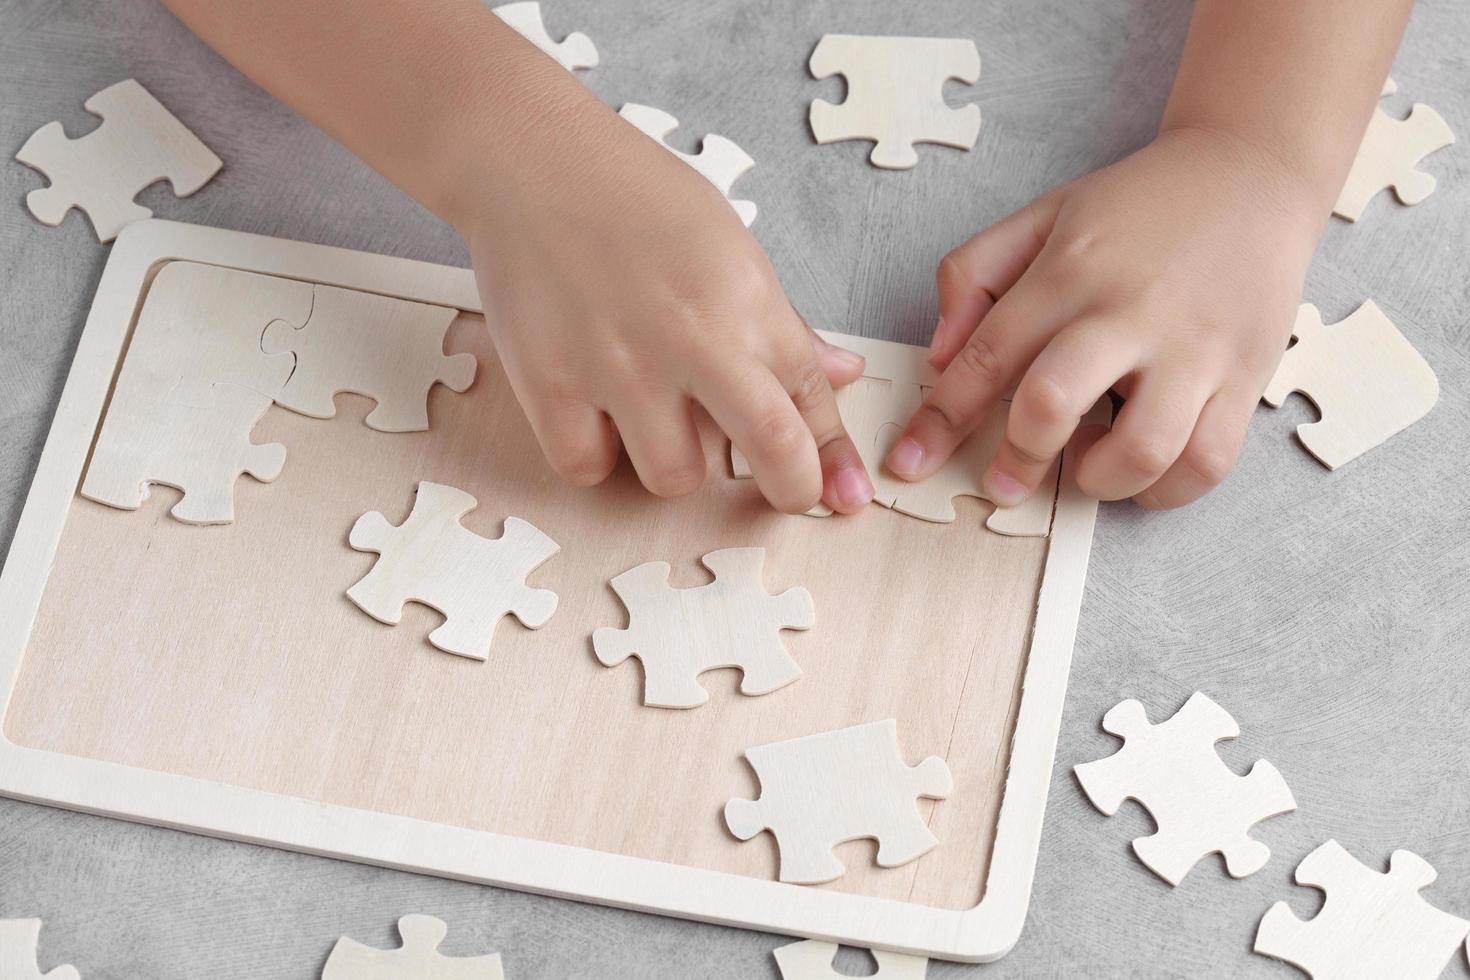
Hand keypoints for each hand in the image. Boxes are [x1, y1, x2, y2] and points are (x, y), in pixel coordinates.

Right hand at [455, 94, 872, 513]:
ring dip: (675, 460)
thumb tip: (842, 374)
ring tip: (654, 413)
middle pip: (772, 449)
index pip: (810, 400)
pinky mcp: (550, 384)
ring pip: (675, 477)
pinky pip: (588, 468)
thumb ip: (780, 323)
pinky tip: (595, 413)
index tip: (843, 492)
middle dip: (791, 486)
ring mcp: (618, 367)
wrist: (529, 160)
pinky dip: (596, 454)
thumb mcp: (728, 246)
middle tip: (783, 490)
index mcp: (745, 300)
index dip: (832, 461)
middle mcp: (690, 337)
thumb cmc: (636, 196)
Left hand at [885, 127, 1322, 507]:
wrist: (1252, 175)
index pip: (986, 356)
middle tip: (1004, 481)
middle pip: (1053, 401)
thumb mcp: (1042, 215)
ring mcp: (1194, 348)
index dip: (939, 420)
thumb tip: (937, 356)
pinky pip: (1207, 462)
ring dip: (1099, 480)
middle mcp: (1130, 311)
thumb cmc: (1136, 208)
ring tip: (1087, 465)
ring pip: (1142, 448)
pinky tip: (1144, 469)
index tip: (908, 465)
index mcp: (1069, 271)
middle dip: (1016, 457)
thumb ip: (973, 274)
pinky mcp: (1246, 376)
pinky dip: (1167, 489)